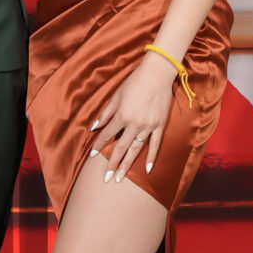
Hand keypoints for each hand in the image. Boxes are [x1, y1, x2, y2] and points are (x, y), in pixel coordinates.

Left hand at [88, 54, 175, 182]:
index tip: (92, 157)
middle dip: (112, 163)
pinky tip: (148, 170)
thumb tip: (94, 127)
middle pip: (121, 147)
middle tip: (106, 178)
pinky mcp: (160, 126)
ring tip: (120, 178)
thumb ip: (106, 113)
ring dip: (127, 164)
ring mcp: (149, 126)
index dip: (99, 145)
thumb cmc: (134, 82)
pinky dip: (151, 157)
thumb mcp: (116, 96)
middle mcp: (135, 124)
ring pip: (136, 149)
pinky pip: (155, 145)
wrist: (158, 74)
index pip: (107, 135)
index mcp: (122, 115)